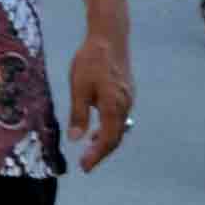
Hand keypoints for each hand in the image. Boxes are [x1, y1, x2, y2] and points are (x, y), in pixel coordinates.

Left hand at [65, 34, 135, 169]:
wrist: (109, 37)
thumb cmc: (91, 60)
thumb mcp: (79, 87)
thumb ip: (79, 115)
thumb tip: (76, 139)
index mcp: (113, 106)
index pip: (107, 139)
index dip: (96, 155)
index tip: (84, 167)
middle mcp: (125, 105)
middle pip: (116, 137)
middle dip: (101, 152)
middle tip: (86, 164)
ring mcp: (128, 98)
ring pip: (119, 127)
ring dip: (106, 141)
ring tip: (90, 150)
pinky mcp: (127, 92)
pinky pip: (120, 117)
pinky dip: (110, 128)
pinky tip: (97, 129)